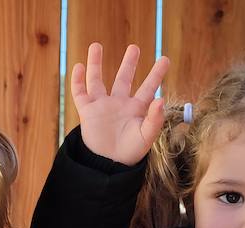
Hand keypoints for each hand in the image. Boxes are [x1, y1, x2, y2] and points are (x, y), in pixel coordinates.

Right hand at [70, 43, 170, 165]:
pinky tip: (79, 67)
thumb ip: (154, 119)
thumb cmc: (130, 153)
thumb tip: (161, 99)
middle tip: (134, 47)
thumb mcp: (146, 136)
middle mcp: (119, 103)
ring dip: (96, 63)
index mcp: (136, 108)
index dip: (157, 73)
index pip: (148, 87)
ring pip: (97, 80)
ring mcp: (102, 106)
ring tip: (96, 45)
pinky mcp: (87, 111)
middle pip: (124, 78)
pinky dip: (78, 80)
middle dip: (129, 63)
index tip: (165, 59)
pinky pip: (80, 93)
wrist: (108, 165)